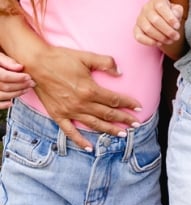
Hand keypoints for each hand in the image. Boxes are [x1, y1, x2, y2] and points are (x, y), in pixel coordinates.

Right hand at [0, 51, 33, 109]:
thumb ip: (7, 61)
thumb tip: (20, 67)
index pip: (5, 76)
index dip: (18, 78)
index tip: (29, 77)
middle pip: (4, 86)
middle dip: (20, 86)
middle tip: (32, 83)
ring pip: (1, 95)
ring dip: (15, 94)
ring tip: (26, 90)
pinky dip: (2, 105)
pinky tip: (11, 103)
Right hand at [26, 46, 141, 149]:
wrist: (37, 64)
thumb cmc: (62, 58)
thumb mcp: (87, 56)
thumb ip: (106, 63)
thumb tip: (120, 73)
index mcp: (89, 89)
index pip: (114, 100)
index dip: (128, 103)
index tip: (139, 107)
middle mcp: (81, 103)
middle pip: (107, 114)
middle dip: (123, 119)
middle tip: (136, 124)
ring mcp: (69, 111)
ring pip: (93, 124)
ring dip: (109, 130)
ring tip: (122, 135)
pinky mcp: (58, 115)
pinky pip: (70, 132)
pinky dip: (80, 141)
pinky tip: (90, 148)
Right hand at [134, 0, 183, 47]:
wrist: (162, 20)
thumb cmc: (170, 14)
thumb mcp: (177, 10)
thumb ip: (177, 11)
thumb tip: (175, 15)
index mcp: (156, 0)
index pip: (161, 7)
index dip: (170, 17)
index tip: (178, 26)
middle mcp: (146, 8)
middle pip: (155, 20)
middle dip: (167, 30)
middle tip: (176, 37)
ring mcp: (139, 19)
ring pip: (148, 29)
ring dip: (161, 37)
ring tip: (170, 41)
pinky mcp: (136, 29)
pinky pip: (139, 37)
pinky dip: (149, 42)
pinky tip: (159, 43)